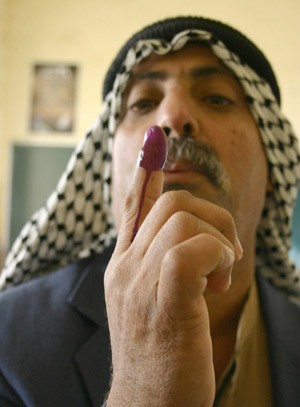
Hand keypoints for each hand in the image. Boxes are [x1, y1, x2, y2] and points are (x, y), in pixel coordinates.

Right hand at [105, 163, 240, 405]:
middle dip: (212, 217)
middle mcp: (127, 267)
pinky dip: (219, 257)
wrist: (149, 405)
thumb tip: (182, 236)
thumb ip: (160, 264)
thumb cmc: (159, 352)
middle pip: (173, 204)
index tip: (154, 142)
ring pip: (186, 220)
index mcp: (123, 265)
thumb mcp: (151, 301)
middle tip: (225, 254)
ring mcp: (143, 281)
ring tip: (220, 278)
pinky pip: (195, 248)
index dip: (146, 174)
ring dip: (220, 242)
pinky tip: (219, 284)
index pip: (133, 207)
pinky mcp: (167, 297)